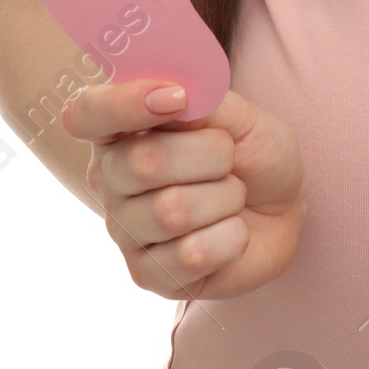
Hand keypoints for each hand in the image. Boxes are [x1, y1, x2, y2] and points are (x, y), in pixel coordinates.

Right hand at [63, 80, 306, 301]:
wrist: (282, 206)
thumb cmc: (250, 153)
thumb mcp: (237, 113)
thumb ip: (201, 99)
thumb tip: (172, 92)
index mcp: (119, 130)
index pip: (86, 112)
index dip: (124, 103)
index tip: (177, 98)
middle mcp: (109, 180)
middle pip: (142, 162)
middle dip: (210, 155)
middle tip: (229, 158)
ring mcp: (124, 231)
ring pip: (172, 212)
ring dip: (224, 198)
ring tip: (231, 196)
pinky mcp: (147, 275)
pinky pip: (192, 255)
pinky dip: (230, 238)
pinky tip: (230, 232)